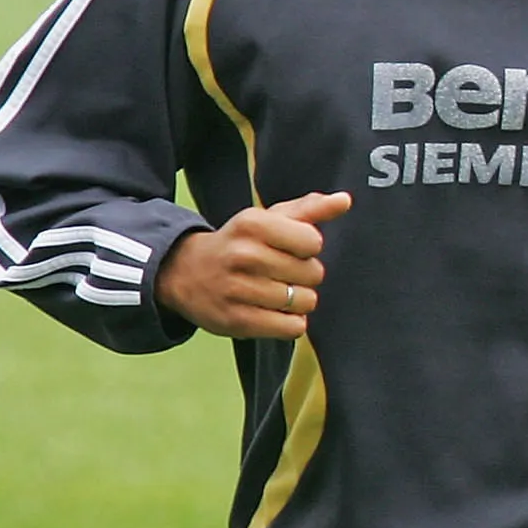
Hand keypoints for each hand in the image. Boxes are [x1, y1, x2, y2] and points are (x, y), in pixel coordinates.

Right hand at [157, 191, 351, 338]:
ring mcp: (238, 289)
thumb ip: (310, 210)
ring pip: (305, 302)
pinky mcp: (237, 321)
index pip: (313, 242)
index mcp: (253, 224)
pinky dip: (290, 322)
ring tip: (274, 292)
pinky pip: (292, 327)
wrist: (182, 272)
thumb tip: (345, 200)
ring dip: (298, 301)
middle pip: (313, 274)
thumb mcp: (268, 219)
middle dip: (304, 275)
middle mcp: (243, 255)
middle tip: (280, 272)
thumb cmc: (238, 243)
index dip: (308, 248)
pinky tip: (272, 311)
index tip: (289, 248)